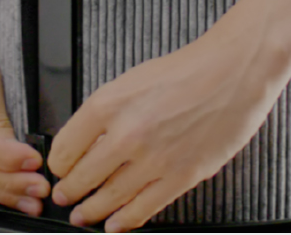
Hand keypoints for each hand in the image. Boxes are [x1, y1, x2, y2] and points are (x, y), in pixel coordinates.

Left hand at [46, 14, 290, 231]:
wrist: (231, 72)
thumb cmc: (186, 71)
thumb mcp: (129, 82)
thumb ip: (105, 114)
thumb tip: (85, 143)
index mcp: (107, 105)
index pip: (65, 149)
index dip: (59, 165)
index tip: (59, 170)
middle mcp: (127, 134)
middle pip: (82, 178)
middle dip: (69, 193)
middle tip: (65, 197)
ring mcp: (154, 158)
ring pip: (109, 198)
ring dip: (92, 211)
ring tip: (83, 215)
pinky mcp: (181, 176)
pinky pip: (144, 208)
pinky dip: (124, 220)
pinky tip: (114, 224)